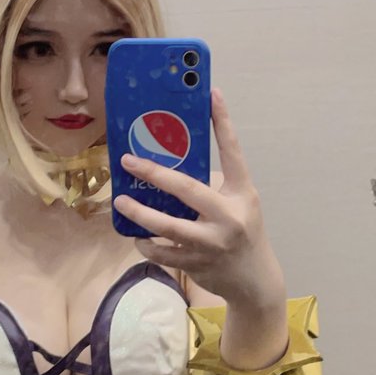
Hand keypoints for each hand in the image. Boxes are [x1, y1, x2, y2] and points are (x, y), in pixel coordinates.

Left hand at [113, 89, 283, 308]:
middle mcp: (228, 217)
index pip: (233, 152)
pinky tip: (137, 236)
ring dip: (140, 214)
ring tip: (122, 202)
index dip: (223, 122)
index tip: (211, 94)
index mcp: (241, 194)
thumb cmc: (243, 232)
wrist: (253, 280)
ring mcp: (211, 243)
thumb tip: (172, 166)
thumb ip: (214, 186)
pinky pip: (162, 253)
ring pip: (167, 226)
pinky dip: (146, 244)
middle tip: (129, 160)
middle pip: (188, 189)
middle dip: (154, 173)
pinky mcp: (196, 264)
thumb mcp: (240, 204)